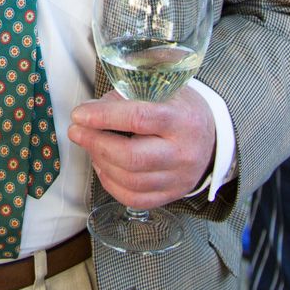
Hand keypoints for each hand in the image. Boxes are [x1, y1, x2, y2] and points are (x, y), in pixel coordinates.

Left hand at [67, 89, 214, 209]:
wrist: (212, 138)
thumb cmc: (181, 109)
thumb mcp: (162, 90)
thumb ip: (127, 97)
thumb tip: (89, 109)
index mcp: (181, 119)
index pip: (139, 118)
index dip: (104, 116)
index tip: (79, 114)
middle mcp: (182, 152)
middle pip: (132, 156)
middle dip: (95, 143)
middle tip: (76, 131)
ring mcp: (178, 178)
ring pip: (130, 180)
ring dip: (100, 162)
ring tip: (90, 147)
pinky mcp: (172, 195)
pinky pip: (135, 198)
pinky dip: (111, 184)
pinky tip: (103, 167)